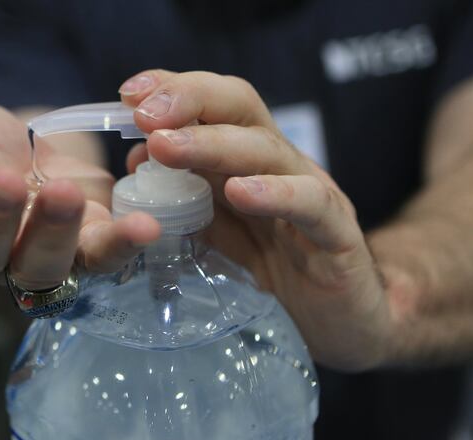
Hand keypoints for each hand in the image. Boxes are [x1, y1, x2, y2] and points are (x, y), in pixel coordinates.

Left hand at [119, 71, 391, 370]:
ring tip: (165, 146)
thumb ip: (181, 195)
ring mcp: (313, 194)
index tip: (129, 94)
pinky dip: (275, 193)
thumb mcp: (216, 228)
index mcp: (249, 158)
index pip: (214, 104)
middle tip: (143, 114)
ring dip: (212, 144)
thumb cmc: (277, 267)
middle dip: (188, 101)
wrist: (343, 319)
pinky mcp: (339, 235)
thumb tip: (135, 162)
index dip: (174, 90)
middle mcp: (281, 164)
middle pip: (240, 108)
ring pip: (267, 151)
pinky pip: (310, 204)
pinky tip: (240, 191)